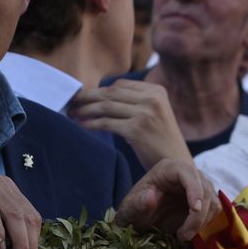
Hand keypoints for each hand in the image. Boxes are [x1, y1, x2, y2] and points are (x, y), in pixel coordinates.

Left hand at [69, 80, 190, 168]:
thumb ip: (134, 103)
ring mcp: (145, 114)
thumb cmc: (160, 141)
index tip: (82, 95)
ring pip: (106, 106)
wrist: (177, 164)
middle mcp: (152, 99)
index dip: (98, 89)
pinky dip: (91, 123)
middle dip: (87, 96)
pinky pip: (107, 123)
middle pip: (111, 92)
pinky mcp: (137, 130)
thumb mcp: (154, 114)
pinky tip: (81, 125)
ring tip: (71, 113)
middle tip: (70, 101)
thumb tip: (98, 97)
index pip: (120, 84)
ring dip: (85, 109)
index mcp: (156, 91)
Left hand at [114, 157, 217, 240]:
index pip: (188, 172)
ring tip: (183, 236)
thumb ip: (137, 203)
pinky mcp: (206, 200)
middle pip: (204, 189)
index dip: (195, 189)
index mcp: (169, 168)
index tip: (195, 209)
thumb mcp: (130, 207)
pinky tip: (190, 232)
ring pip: (213, 201)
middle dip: (198, 215)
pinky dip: (206, 224)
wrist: (143, 213)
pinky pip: (215, 211)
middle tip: (183, 235)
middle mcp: (188, 174)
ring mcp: (200, 186)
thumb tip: (151, 197)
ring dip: (202, 222)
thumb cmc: (137, 206)